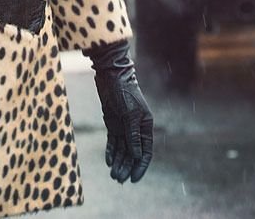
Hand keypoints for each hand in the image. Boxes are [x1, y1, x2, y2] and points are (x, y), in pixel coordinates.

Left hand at [84, 39, 153, 183]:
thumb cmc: (124, 91)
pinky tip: (109, 161)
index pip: (145, 151)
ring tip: (113, 175)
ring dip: (118, 162)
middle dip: (126, 166)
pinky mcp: (112, 123)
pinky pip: (112, 141)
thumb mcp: (130, 113)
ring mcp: (123, 126)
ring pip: (122, 149)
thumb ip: (132, 134)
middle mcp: (136, 128)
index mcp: (145, 125)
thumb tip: (136, 155)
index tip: (134, 178)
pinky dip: (111, 151)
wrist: (111, 75)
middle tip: (118, 179)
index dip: (141, 166)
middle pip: (132, 153)